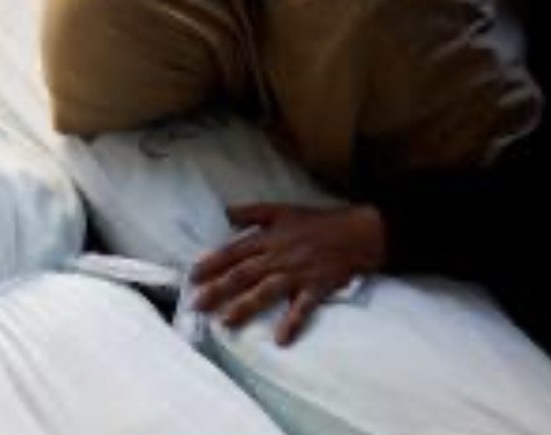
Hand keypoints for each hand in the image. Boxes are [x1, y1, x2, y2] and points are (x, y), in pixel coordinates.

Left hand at [191, 203, 385, 344]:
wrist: (359, 231)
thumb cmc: (318, 221)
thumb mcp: (281, 209)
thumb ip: (251, 212)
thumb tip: (223, 212)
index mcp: (268, 238)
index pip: (234, 252)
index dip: (212, 264)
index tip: (192, 277)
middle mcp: (279, 256)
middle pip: (243, 274)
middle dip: (218, 289)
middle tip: (197, 305)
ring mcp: (297, 273)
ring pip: (267, 291)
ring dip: (246, 306)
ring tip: (225, 322)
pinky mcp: (317, 287)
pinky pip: (303, 307)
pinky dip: (293, 322)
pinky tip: (280, 339)